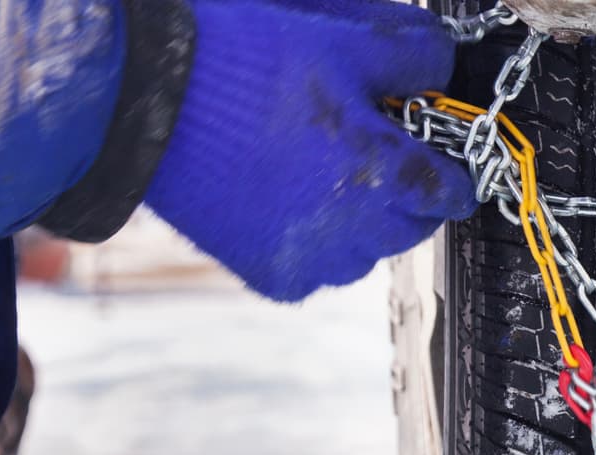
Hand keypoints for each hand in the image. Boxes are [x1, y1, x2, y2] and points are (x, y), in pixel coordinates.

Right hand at [145, 0, 476, 300]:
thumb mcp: (338, 36)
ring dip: (361, 222)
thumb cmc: (240, 62)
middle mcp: (353, 230)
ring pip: (365, 253)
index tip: (446, 165)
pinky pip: (316, 268)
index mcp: (381, 171)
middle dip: (406, 195)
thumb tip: (442, 65)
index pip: (450, 192)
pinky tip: (285, 198)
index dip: (452, 172)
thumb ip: (410, 53)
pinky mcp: (272, 276)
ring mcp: (311, 260)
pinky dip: (314, 241)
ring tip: (324, 174)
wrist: (143, 101)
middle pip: (411, 227)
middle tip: (376, 155)